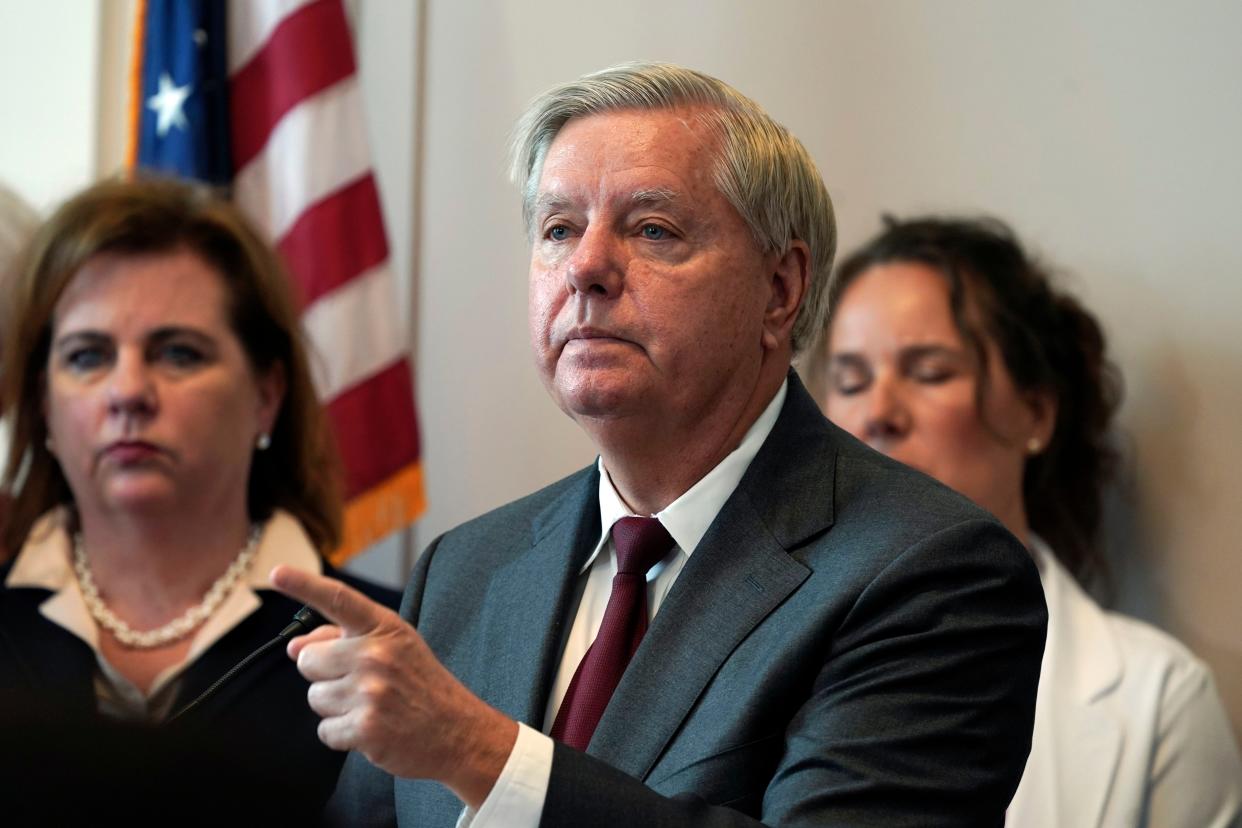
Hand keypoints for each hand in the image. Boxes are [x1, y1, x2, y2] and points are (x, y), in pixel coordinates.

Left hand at [269, 566, 517, 807]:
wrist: (457, 730)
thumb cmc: (421, 684)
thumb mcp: (395, 647)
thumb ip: (344, 639)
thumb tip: (294, 646)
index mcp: (385, 628)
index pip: (339, 599)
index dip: (304, 585)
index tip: (276, 573)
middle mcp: (376, 655)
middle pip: (308, 660)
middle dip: (324, 674)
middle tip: (359, 683)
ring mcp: (371, 692)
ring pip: (314, 697)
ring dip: (335, 706)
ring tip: (369, 705)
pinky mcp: (366, 728)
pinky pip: (325, 730)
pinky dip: (342, 733)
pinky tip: (369, 727)